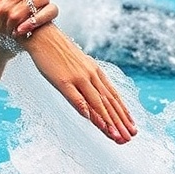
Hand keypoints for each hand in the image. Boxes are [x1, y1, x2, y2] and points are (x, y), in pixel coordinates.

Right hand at [25, 24, 136, 143]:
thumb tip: (92, 99)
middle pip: (109, 102)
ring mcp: (78, 78)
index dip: (124, 113)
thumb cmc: (58, 53)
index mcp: (96, 72)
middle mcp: (91, 75)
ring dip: (108, 121)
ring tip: (117, 136)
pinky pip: (76, 98)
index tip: (132, 128)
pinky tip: (94, 122)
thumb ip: (87, 82)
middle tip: (129, 138)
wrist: (42, 35)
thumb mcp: (77, 67)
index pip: (114, 96)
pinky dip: (86, 110)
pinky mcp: (63, 81)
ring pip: (97, 103)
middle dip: (120, 122)